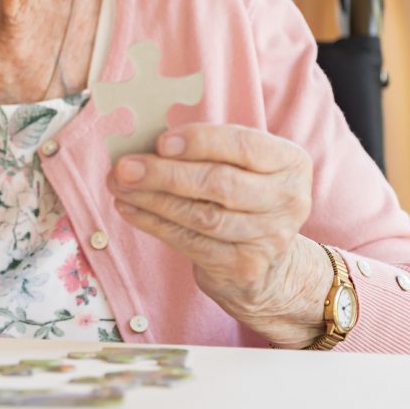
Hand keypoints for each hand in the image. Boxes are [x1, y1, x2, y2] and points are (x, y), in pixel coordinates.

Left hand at [106, 124, 332, 347]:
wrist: (269, 263)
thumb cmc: (243, 196)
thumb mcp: (240, 165)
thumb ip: (205, 149)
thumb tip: (145, 143)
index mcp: (290, 162)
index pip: (243, 145)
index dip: (200, 142)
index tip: (161, 142)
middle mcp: (288, 200)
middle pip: (219, 183)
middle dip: (165, 174)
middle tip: (125, 167)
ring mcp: (270, 237)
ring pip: (201, 216)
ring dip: (152, 200)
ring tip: (119, 186)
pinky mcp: (245, 266)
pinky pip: (191, 241)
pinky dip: (155, 224)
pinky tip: (131, 209)